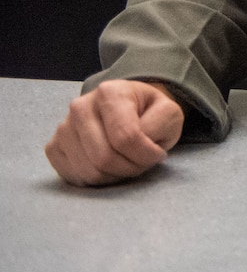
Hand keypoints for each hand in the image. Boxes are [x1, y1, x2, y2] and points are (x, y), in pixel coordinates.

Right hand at [45, 79, 184, 186]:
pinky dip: (97, 179)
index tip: (157, 154)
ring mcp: (63, 128)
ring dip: (115, 176)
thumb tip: (139, 143)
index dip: (145, 155)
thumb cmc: (149, 112)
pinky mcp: (53, 147)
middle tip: (142, 162)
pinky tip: (109, 166)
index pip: (126, 138)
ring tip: (127, 162)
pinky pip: (75, 177)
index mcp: (110, 92)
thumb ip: (160, 125)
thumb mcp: (168, 112)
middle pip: (104, 158)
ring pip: (89, 171)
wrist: (128, 109)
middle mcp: (80, 106)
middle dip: (130, 168)